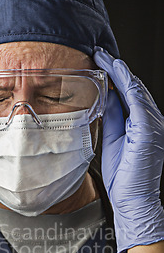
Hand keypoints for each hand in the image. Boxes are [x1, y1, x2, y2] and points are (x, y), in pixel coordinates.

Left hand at [93, 48, 163, 252]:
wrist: (132, 199)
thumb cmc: (124, 176)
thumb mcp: (112, 140)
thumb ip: (111, 118)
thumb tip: (103, 97)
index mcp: (141, 124)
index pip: (128, 94)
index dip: (114, 76)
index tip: (99, 62)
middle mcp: (151, 121)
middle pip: (133, 88)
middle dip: (116, 69)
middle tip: (98, 52)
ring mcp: (153, 125)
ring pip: (136, 90)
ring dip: (120, 71)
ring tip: (103, 56)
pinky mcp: (149, 131)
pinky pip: (138, 102)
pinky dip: (128, 85)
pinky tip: (117, 72)